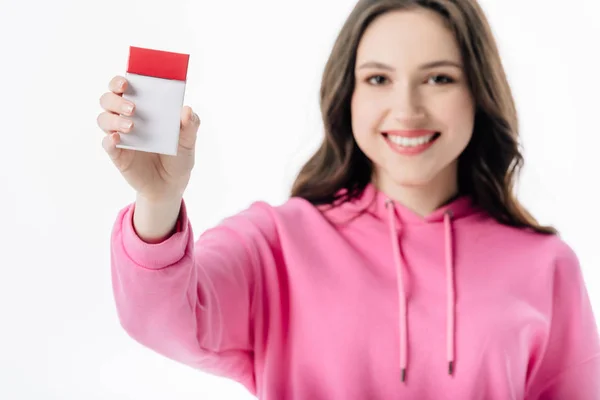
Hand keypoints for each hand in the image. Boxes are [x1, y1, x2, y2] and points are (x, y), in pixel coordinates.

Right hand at [97, 75, 200, 201]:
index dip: (120, 80)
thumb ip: (190, 124)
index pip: (124, 87)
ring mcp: (121, 136)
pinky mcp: (118, 155)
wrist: (172, 184)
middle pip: (108, 100)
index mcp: (143, 107)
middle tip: (133, 107)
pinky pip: (107, 144)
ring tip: (132, 126)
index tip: (126, 81)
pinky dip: (109, 139)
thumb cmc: (178, 155)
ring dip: (114, 119)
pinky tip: (117, 138)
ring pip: (104, 120)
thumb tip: (186, 110)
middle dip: (116, 99)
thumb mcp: (189, 140)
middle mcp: (126, 118)